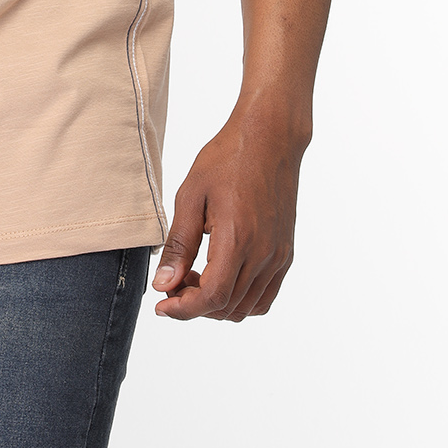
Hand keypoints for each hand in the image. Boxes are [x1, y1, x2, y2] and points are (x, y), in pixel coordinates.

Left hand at [151, 112, 305, 321]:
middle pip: (227, 307)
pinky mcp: (285, 253)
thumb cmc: (227, 159)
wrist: (269, 138)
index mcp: (238, 239)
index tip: (161, 305)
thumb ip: (179, 245)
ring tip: (194, 277)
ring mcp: (279, 256)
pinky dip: (241, 298)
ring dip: (217, 304)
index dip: (183, 309)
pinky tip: (220, 276)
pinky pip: (265, 295)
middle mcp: (264, 254)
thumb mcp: (191, 195)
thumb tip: (164, 284)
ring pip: (247, 307)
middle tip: (172, 284)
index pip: (211, 298)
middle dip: (194, 305)